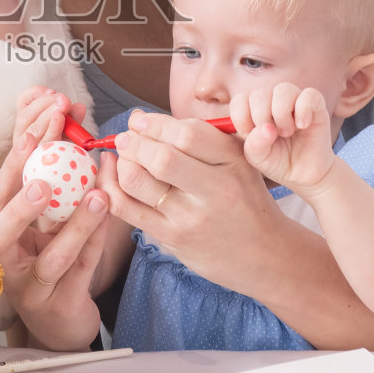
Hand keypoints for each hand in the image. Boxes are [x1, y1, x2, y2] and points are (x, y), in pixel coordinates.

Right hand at [0, 87, 110, 350]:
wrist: (59, 323)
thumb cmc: (52, 259)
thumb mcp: (46, 220)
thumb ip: (52, 177)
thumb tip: (69, 118)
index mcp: (2, 230)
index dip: (14, 161)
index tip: (34, 129)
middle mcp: (8, 261)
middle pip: (0, 233)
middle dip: (20, 204)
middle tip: (44, 179)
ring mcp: (32, 288)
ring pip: (49, 259)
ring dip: (73, 226)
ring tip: (96, 196)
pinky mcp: (60, 307)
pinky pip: (80, 273)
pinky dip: (95, 244)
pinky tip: (110, 218)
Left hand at [104, 110, 283, 291]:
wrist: (263, 254)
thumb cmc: (245, 201)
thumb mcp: (239, 161)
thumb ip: (199, 136)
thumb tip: (139, 117)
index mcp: (233, 162)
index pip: (187, 133)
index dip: (155, 123)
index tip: (140, 120)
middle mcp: (215, 190)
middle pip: (161, 157)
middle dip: (134, 141)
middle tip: (126, 137)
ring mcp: (191, 217)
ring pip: (138, 181)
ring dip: (122, 163)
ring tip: (122, 156)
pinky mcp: (171, 237)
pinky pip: (127, 208)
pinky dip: (110, 187)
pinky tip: (112, 175)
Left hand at [232, 83, 340, 198]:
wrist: (305, 174)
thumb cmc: (278, 162)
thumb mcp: (259, 158)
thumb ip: (254, 145)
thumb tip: (266, 128)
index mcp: (254, 110)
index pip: (240, 99)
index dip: (241, 116)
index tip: (249, 133)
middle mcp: (273, 100)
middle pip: (260, 94)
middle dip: (262, 118)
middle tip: (273, 136)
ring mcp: (294, 100)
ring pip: (283, 90)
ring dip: (282, 114)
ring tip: (287, 132)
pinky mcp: (315, 104)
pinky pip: (309, 95)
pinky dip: (304, 110)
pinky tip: (303, 126)